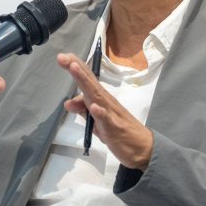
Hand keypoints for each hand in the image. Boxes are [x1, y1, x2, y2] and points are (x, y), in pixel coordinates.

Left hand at [57, 52, 152, 169]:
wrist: (143, 149)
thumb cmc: (119, 131)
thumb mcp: (96, 121)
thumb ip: (82, 110)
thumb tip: (67, 102)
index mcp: (101, 98)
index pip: (87, 80)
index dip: (75, 67)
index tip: (62, 56)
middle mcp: (106, 101)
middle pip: (90, 83)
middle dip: (77, 69)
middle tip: (62, 57)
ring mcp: (111, 114)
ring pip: (96, 96)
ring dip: (85, 82)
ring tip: (74, 69)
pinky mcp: (115, 129)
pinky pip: (107, 120)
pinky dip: (100, 112)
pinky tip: (94, 106)